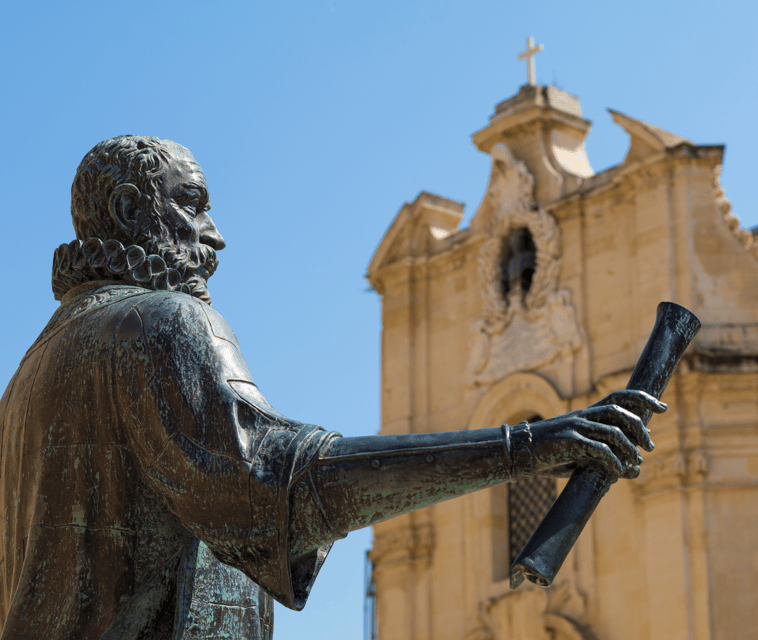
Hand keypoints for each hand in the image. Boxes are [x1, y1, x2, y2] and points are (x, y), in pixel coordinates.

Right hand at [520, 390, 665, 479]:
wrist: (520, 453)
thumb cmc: (551, 454)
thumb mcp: (582, 455)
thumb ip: (607, 458)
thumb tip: (636, 469)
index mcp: (586, 414)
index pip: (618, 397)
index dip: (642, 398)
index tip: (662, 407)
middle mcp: (583, 416)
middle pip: (619, 410)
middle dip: (640, 426)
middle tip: (650, 446)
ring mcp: (575, 427)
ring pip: (612, 431)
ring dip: (630, 448)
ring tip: (636, 462)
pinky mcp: (569, 441)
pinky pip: (599, 449)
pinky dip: (613, 461)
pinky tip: (617, 471)